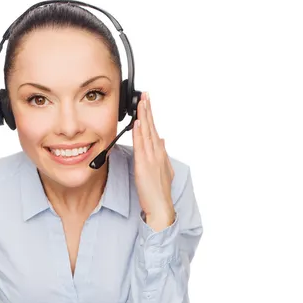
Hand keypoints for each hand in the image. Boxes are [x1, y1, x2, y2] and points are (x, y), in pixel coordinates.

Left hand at [132, 92, 174, 219]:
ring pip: (147, 133)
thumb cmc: (159, 192)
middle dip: (148, 110)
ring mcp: (152, 159)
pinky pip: (141, 146)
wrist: (161, 207)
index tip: (148, 103)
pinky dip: (140, 133)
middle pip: (152, 128)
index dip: (151, 116)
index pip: (154, 130)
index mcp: (160, 154)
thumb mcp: (164, 170)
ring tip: (142, 102)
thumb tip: (162, 140)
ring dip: (144, 117)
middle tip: (145, 95)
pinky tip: (137, 123)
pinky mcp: (144, 166)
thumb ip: (163, 154)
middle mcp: (157, 154)